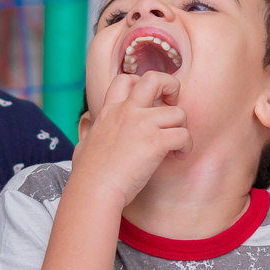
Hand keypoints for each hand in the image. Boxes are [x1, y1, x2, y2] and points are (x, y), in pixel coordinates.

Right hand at [73, 71, 191, 205]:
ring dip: (182, 128)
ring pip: (178, 112)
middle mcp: (127, 112)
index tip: (149, 102)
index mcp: (109, 111)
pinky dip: (186, 147)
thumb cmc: (87, 175)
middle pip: (155, 78)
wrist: (94, 190)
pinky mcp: (156, 142)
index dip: (142, 84)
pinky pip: (184, 135)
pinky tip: (176, 157)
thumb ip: (90, 134)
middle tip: (172, 105)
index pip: (127, 79)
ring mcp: (142, 125)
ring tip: (175, 146)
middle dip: (171, 86)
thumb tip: (88, 134)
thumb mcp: (84, 145)